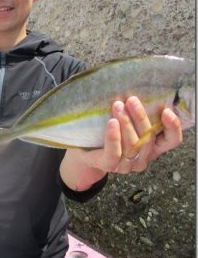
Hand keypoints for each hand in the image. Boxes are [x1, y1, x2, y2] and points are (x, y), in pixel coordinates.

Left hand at [61, 96, 182, 190]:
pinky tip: (111, 122)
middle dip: (140, 117)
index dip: (173, 127)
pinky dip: (114, 137)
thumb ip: (135, 115)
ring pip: (132, 145)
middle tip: (131, 100)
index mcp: (152, 148)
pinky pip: (114, 153)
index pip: (172, 140)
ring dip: (126, 123)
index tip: (166, 111)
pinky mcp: (109, 166)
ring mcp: (126, 165)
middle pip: (148, 139)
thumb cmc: (107, 133)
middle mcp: (142, 158)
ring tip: (117, 106)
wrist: (83, 151)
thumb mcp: (126, 123)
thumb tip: (137, 91)